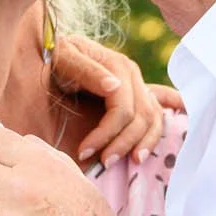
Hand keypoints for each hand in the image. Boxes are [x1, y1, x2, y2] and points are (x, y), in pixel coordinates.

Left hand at [49, 37, 170, 167]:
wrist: (58, 51)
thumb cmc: (57, 58)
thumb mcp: (64, 59)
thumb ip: (86, 71)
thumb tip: (113, 87)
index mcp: (118, 67)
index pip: (123, 110)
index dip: (106, 134)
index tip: (83, 152)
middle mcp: (133, 75)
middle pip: (141, 118)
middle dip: (123, 144)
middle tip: (103, 164)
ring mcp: (139, 85)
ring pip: (153, 119)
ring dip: (145, 143)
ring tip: (132, 162)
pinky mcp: (139, 94)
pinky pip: (158, 113)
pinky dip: (157, 131)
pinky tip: (157, 144)